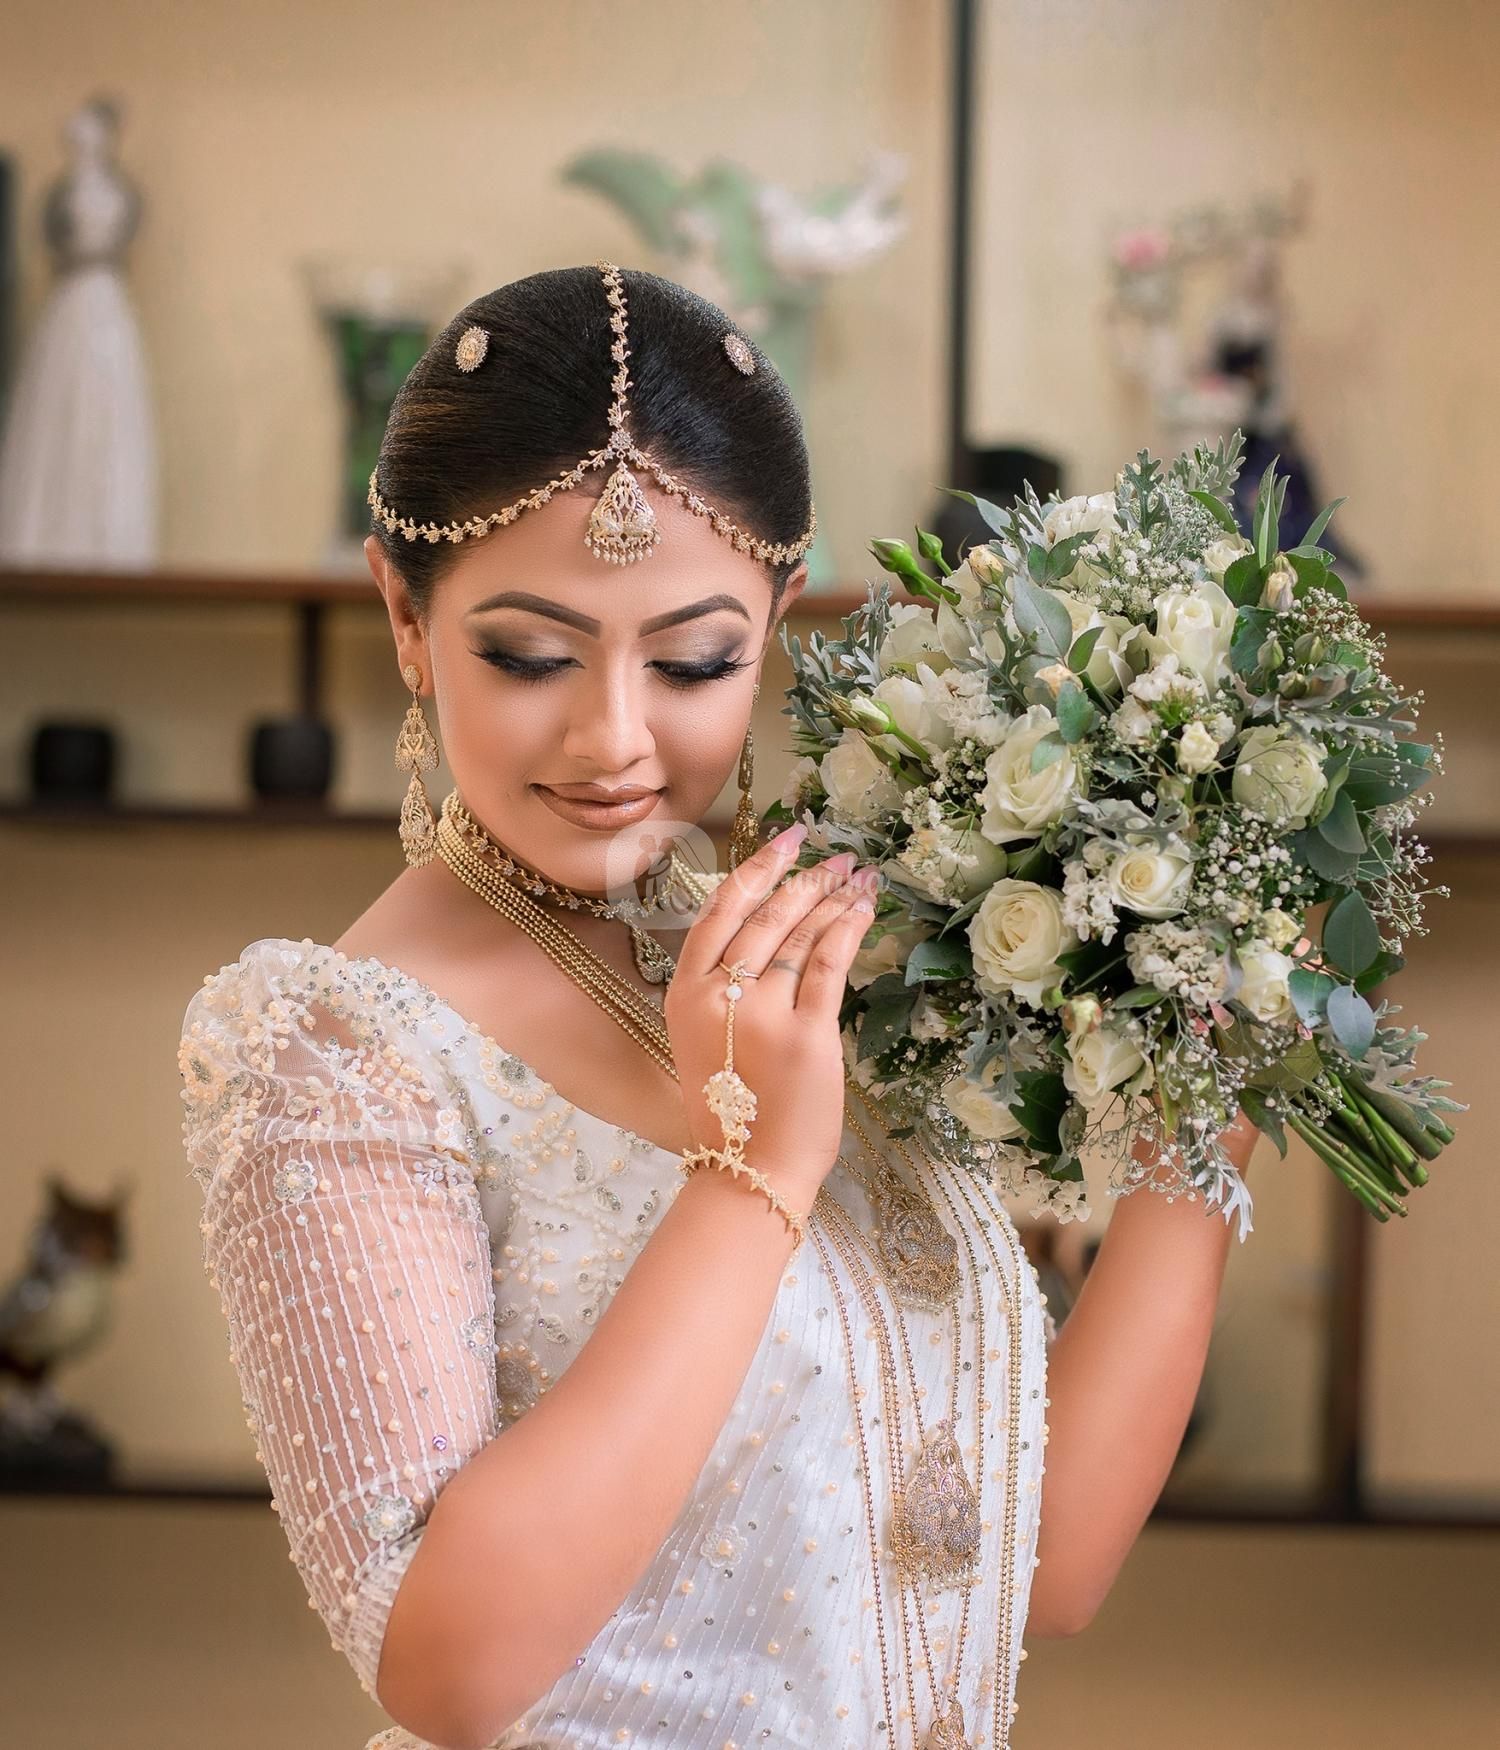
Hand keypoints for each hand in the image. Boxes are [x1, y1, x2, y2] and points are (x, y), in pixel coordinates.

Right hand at [665, 826, 877, 1211]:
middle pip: (766, 918)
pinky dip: (849, 929)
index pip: (720, 912)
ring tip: (857, 875)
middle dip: (806, 879)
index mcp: (684, 994)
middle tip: (836, 855)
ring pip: (800, 936)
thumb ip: (725, 990)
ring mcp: (762, 1016)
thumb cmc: (733, 1111)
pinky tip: (864, 906)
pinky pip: (829, 966)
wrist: (750, 1172)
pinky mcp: (807, 1035)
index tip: (787, 839)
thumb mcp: (705, 1041)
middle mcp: (718, 998)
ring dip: (832, 898)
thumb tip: (773, 932)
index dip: (757, 869)